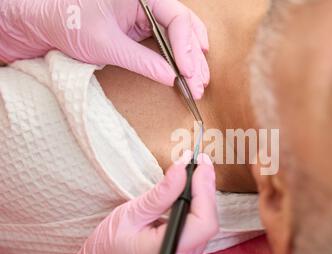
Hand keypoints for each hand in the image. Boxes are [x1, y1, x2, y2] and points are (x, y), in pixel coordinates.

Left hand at [0, 0, 209, 98]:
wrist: (46, 24)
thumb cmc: (69, 24)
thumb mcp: (106, 45)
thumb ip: (142, 61)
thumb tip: (171, 78)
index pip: (176, 18)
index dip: (186, 47)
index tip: (187, 72)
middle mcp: (148, 1)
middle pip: (183, 27)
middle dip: (194, 57)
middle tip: (200, 83)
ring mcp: (146, 15)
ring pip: (180, 35)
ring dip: (191, 60)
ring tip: (199, 83)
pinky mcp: (142, 28)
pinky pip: (168, 41)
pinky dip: (179, 58)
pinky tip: (189, 71)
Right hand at [48, 151, 217, 253]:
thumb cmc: (107, 249)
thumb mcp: (130, 215)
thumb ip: (161, 193)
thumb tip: (182, 168)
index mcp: (166, 252)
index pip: (203, 222)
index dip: (205, 190)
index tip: (200, 164)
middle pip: (207, 222)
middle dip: (205, 189)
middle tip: (199, 163)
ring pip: (206, 226)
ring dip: (202, 199)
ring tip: (194, 174)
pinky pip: (199, 232)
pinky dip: (197, 211)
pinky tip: (189, 196)